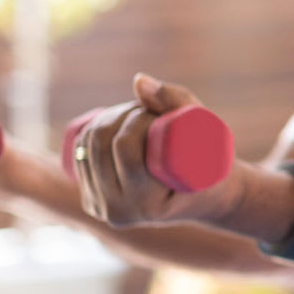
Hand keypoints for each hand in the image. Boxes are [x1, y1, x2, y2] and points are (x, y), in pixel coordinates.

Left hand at [68, 75, 241, 228]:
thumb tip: (138, 80)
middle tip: (147, 111)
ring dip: (107, 120)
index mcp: (147, 205)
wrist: (207, 199)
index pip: (125, 148)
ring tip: (134, 117)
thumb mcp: (208, 131)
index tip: (157, 113)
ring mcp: (101, 209)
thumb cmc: (214, 163)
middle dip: (120, 115)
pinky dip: (93, 131)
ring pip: (86, 148)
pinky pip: (80, 156)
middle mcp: (119, 212)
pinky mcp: (92, 201)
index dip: (136, 118)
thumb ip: (176, 100)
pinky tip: (114, 125)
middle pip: (100, 146)